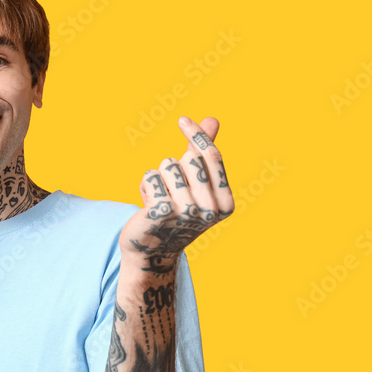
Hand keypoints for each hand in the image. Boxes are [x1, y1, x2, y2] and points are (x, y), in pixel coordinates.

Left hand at [120, 116, 234, 274]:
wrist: (153, 251)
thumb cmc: (176, 212)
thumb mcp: (195, 183)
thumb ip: (203, 153)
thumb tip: (213, 120)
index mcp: (226, 203)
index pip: (212, 156)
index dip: (197, 134)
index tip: (182, 120)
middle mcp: (210, 210)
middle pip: (190, 159)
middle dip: (175, 166)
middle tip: (171, 189)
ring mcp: (188, 212)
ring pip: (168, 165)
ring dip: (159, 177)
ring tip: (160, 198)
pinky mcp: (163, 212)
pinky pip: (151, 176)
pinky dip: (146, 185)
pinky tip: (148, 205)